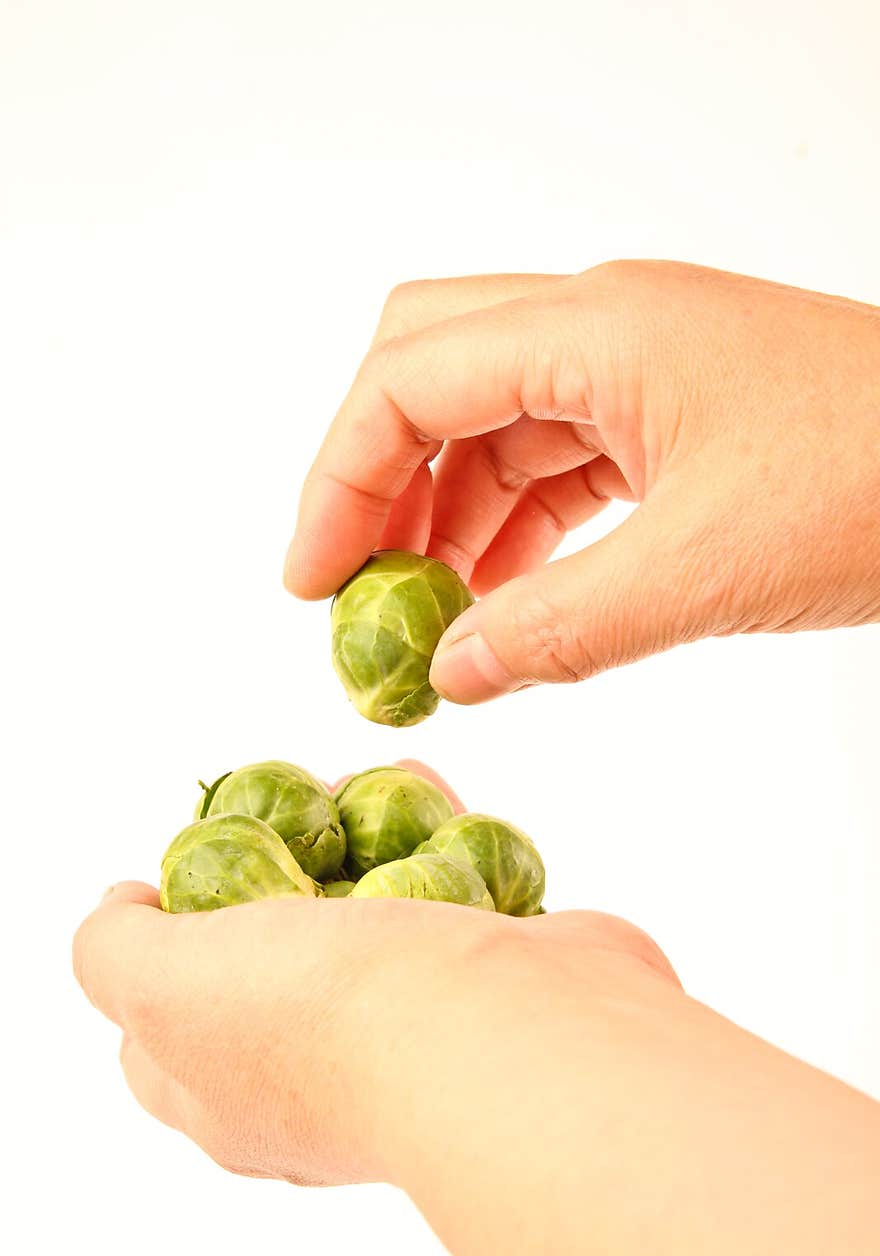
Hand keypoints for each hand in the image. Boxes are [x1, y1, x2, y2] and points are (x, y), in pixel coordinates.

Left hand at [74, 762, 879, 1255]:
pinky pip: (451, 894)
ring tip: (359, 781)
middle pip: (273, 948)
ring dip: (362, 839)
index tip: (188, 870)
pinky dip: (438, 835)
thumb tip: (120, 912)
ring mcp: (413, 1027)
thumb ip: (112, 952)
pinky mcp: (489, 981)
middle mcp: (321, 1069)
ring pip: (368, 914)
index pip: (165, 1024)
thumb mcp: (163, 986)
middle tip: (284, 810)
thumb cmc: (333, 1021)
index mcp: (233, 1093)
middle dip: (277, 863)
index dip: (161, 942)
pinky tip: (430, 789)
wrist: (516, 1037)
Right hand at [284, 263, 879, 702]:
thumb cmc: (877, 478)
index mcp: (595, 329)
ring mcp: (639, 368)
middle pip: (429, 374)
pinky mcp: (672, 417)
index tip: (312, 584)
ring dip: (446, 519)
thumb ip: (559, 628)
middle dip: (375, 482)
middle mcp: (602, 328)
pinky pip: (559, 463)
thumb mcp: (702, 572)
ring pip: (494, 426)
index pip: (406, 381)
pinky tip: (506, 604)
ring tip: (427, 623)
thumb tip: (448, 675)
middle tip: (353, 590)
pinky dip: (517, 532)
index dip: (337, 482)